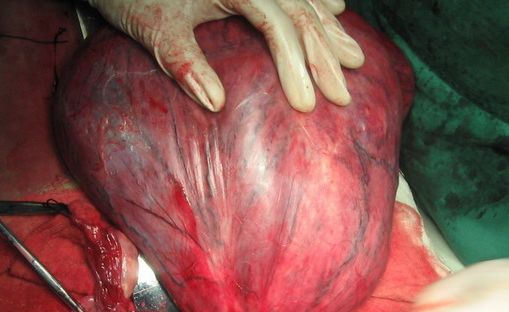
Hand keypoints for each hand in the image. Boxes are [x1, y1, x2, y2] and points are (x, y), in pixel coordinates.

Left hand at [87, 0, 364, 111]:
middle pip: (300, 12)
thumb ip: (185, 63)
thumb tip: (217, 103)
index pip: (278, 25)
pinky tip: (334, 8)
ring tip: (354, 58)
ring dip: (329, 28)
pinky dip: (315, 0)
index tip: (307, 104)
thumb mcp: (154, 28)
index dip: (296, 64)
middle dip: (325, 54)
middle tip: (343, 94)